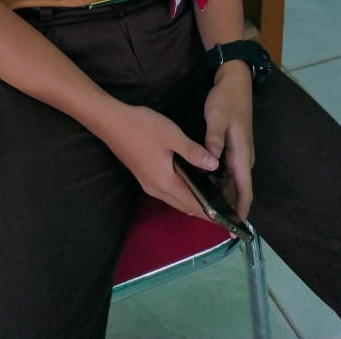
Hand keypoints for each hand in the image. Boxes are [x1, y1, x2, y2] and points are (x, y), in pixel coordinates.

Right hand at [95, 101, 219, 221]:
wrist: (110, 122)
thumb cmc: (142, 127)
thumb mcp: (171, 135)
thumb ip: (193, 152)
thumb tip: (214, 165)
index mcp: (166, 183)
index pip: (194, 205)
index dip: (213, 213)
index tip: (230, 218)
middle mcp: (157, 190)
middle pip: (186, 206)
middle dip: (205, 210)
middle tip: (226, 207)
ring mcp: (149, 185)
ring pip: (176, 200)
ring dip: (193, 202)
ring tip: (213, 196)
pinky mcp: (144, 177)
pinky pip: (169, 193)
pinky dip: (183, 193)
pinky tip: (191, 183)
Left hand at [203, 63, 254, 219]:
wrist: (235, 81)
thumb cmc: (227, 100)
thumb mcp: (217, 116)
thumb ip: (214, 138)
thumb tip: (211, 161)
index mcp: (242, 154)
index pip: (245, 189)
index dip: (240, 209)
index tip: (234, 227)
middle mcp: (243, 158)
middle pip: (238, 189)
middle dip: (229, 206)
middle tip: (213, 222)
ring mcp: (239, 154)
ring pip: (233, 182)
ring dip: (223, 195)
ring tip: (207, 209)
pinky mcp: (233, 149)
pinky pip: (228, 172)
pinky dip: (220, 183)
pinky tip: (205, 187)